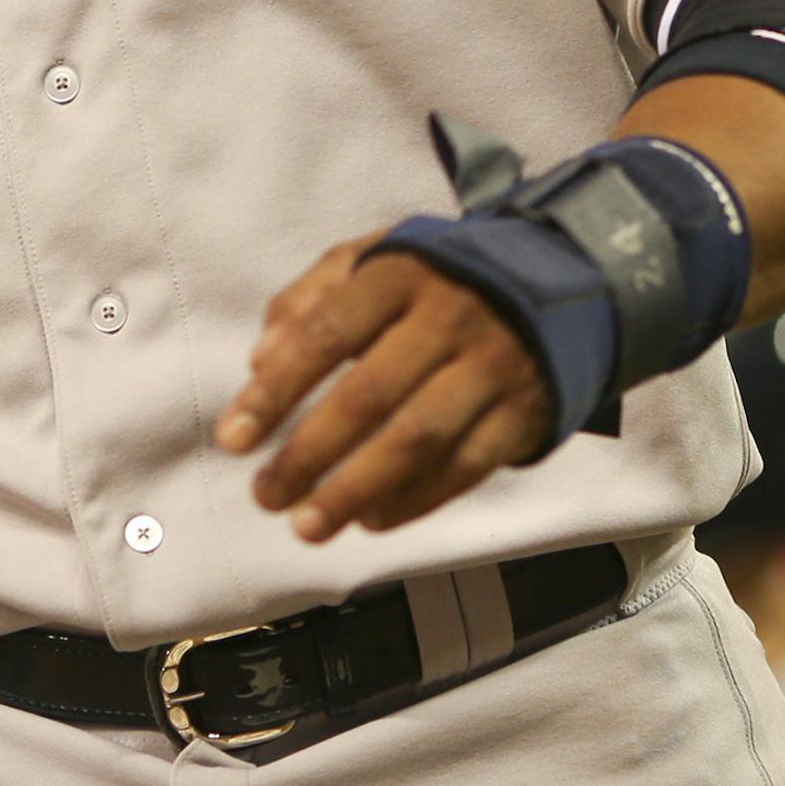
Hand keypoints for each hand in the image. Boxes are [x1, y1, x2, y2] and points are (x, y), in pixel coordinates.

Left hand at [214, 238, 551, 542]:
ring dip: (356, 489)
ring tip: (307, 525)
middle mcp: (447, 318)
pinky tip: (369, 519)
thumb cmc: (429, 280)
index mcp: (397, 274)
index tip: (233, 439)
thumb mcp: (368, 261)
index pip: (326, 333)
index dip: (276, 390)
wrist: (551, 285)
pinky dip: (415, 500)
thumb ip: (306, 301)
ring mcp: (491, 368)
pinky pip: (466, 468)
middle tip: (264, 496)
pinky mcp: (524, 414)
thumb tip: (259, 363)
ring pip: (417, 439)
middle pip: (370, 395)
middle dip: (310, 453)